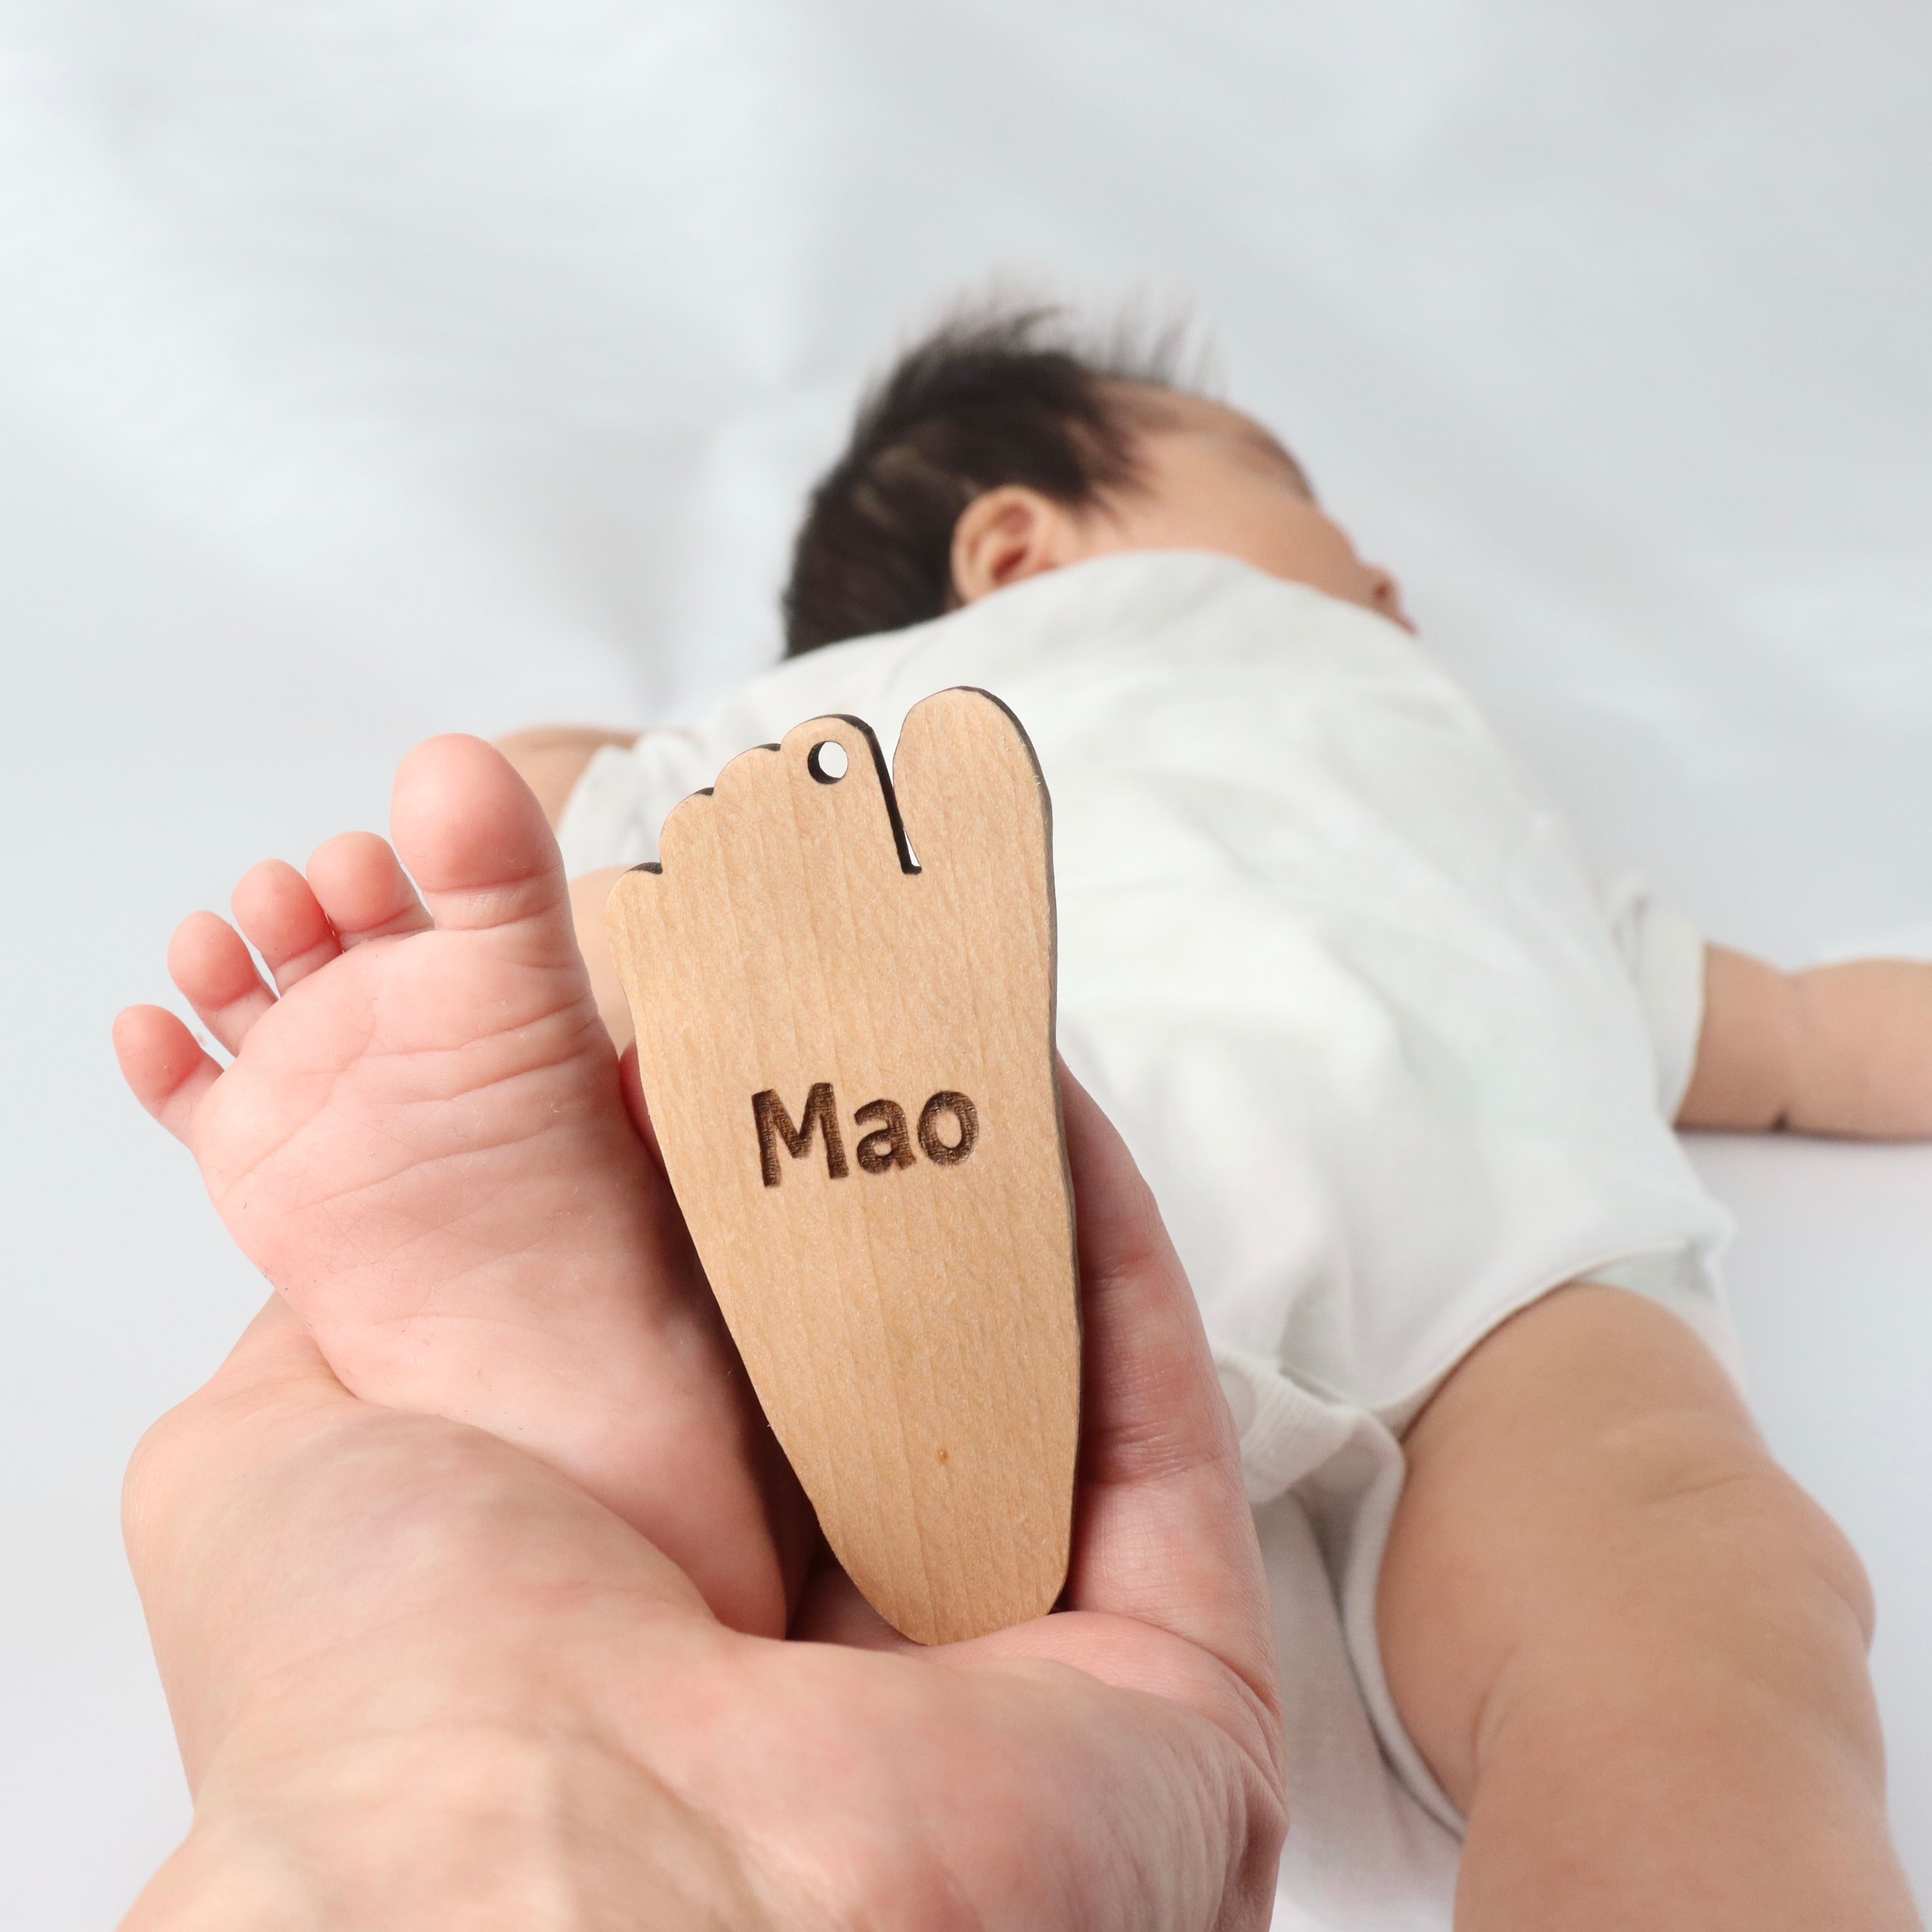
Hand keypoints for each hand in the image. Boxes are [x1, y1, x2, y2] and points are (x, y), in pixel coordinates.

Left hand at [120, 1076, 1286, 1930]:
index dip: (729, 1229)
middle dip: (882, 1204)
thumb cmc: (399, 1713)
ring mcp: (1025, 1686)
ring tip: (962, 1029)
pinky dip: (1112, 1266)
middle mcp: (844, 1680)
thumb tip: (374, 1259)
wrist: (588, 1898)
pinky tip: (1046, 1111)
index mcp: (653, 1642)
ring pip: (1038, 1397)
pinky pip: (1159, 1436)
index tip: (729, 1075)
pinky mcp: (1178, 1685)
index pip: (726, 1406)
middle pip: (896, 1389)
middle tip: (860, 1027)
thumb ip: (326, 1352)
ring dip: (1006, 1210)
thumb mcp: (268, 1478)